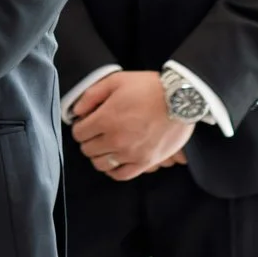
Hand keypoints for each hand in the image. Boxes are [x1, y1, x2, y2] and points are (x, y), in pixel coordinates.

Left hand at [69, 71, 191, 179]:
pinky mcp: (145, 162)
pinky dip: (113, 170)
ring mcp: (131, 153)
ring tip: (106, 146)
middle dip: (88, 140)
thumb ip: (92, 95)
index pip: (78, 133)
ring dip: (99, 155)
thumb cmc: (149, 88)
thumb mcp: (117, 81)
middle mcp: (115, 139)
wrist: (181, 100)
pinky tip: (115, 161)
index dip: (80, 127)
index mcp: (106, 119)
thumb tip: (76, 111)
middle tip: (97, 133)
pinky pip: (121, 175)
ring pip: (101, 164)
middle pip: (87, 150)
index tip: (87, 123)